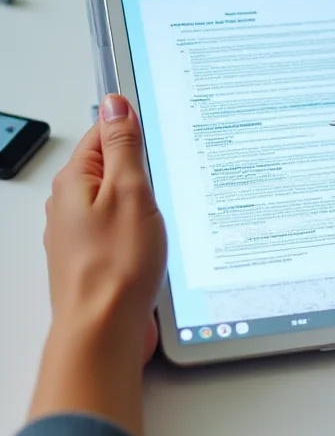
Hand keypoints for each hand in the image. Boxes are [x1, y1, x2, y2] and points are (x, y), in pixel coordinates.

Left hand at [32, 95, 165, 435]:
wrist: (105, 330)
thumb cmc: (116, 266)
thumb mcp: (130, 191)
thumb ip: (123, 146)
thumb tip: (117, 105)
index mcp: (74, 181)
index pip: (103, 133)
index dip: (134, 131)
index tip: (158, 138)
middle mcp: (70, 205)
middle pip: (111, 167)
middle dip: (141, 171)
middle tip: (163, 183)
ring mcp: (80, 234)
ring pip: (118, 201)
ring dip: (142, 204)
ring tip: (160, 216)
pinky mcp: (95, 258)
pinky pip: (119, 229)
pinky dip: (138, 229)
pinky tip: (152, 242)